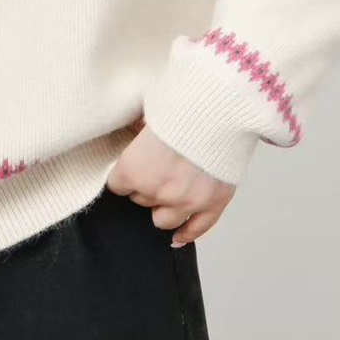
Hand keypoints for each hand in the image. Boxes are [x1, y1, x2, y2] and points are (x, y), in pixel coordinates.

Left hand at [106, 116, 234, 245]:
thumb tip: (134, 137)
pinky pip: (197, 229)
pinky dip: (187, 233)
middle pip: (140, 200)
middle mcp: (157, 191)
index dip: (125, 174)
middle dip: (146, 187)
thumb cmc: (183, 104)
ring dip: (163, 207)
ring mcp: (187, 201)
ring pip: (162, 220)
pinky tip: (178, 236)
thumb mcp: (146, 115)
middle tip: (157, 169)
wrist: (222, 106)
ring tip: (169, 193)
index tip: (131, 166)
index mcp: (134, 170)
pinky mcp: (214, 203)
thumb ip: (137, 136)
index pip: (117, 186)